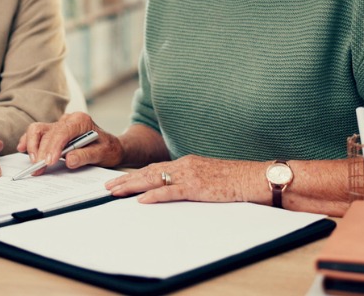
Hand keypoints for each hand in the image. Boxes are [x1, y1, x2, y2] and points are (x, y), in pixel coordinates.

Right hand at [17, 112, 124, 175]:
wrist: (110, 146)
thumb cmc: (108, 149)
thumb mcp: (102, 154)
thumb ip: (86, 156)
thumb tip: (69, 160)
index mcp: (80, 120)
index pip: (62, 131)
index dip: (53, 146)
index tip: (48, 162)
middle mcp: (68, 119)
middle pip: (47, 132)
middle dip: (41, 151)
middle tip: (38, 169)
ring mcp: (59, 124)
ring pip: (38, 129)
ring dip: (32, 146)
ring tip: (33, 163)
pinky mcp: (53, 132)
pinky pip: (37, 133)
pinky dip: (28, 141)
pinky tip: (22, 149)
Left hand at [105, 155, 251, 203]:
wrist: (256, 177)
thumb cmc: (237, 179)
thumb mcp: (210, 176)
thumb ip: (194, 180)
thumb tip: (180, 189)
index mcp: (187, 162)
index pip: (155, 167)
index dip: (135, 174)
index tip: (119, 180)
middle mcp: (184, 165)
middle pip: (148, 172)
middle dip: (126, 180)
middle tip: (107, 187)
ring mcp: (190, 175)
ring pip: (153, 179)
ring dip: (132, 186)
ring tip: (115, 192)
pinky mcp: (197, 187)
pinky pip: (171, 191)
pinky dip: (154, 195)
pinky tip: (141, 200)